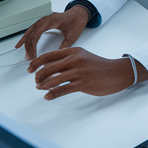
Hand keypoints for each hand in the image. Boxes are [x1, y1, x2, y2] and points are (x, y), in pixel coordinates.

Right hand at [16, 6, 90, 59]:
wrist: (80, 13)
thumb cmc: (77, 22)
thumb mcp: (72, 36)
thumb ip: (64, 46)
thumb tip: (55, 56)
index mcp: (51, 21)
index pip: (36, 35)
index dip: (32, 47)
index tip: (32, 56)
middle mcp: (45, 19)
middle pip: (32, 33)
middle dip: (28, 46)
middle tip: (28, 58)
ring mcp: (44, 19)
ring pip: (31, 30)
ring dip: (26, 41)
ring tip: (22, 51)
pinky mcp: (44, 21)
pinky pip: (33, 28)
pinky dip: (27, 35)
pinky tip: (22, 42)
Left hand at [28, 47, 147, 98]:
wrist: (117, 72)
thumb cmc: (99, 66)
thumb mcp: (83, 56)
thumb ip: (68, 60)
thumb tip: (49, 67)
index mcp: (74, 51)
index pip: (49, 55)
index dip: (37, 62)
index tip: (30, 68)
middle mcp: (75, 60)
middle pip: (49, 68)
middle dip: (38, 75)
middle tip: (36, 81)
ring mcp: (79, 72)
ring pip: (54, 79)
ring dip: (43, 85)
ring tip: (40, 88)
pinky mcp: (83, 84)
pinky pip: (63, 89)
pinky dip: (53, 94)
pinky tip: (48, 96)